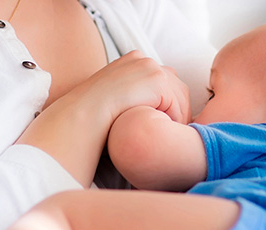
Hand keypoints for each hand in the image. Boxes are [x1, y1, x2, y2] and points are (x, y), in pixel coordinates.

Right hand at [66, 50, 190, 123]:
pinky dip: (174, 120)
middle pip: (176, 87)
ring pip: (179, 97)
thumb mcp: (117, 97)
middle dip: (176, 109)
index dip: (168, 104)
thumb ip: (134, 95)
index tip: (165, 121)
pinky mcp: (157, 80)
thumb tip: (150, 108)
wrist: (85, 113)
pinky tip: (162, 131)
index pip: (164, 82)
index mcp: (134, 60)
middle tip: (173, 130)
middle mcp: (144, 60)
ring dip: (176, 117)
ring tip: (168, 133)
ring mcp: (151, 68)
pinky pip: (177, 105)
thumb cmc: (97, 114)